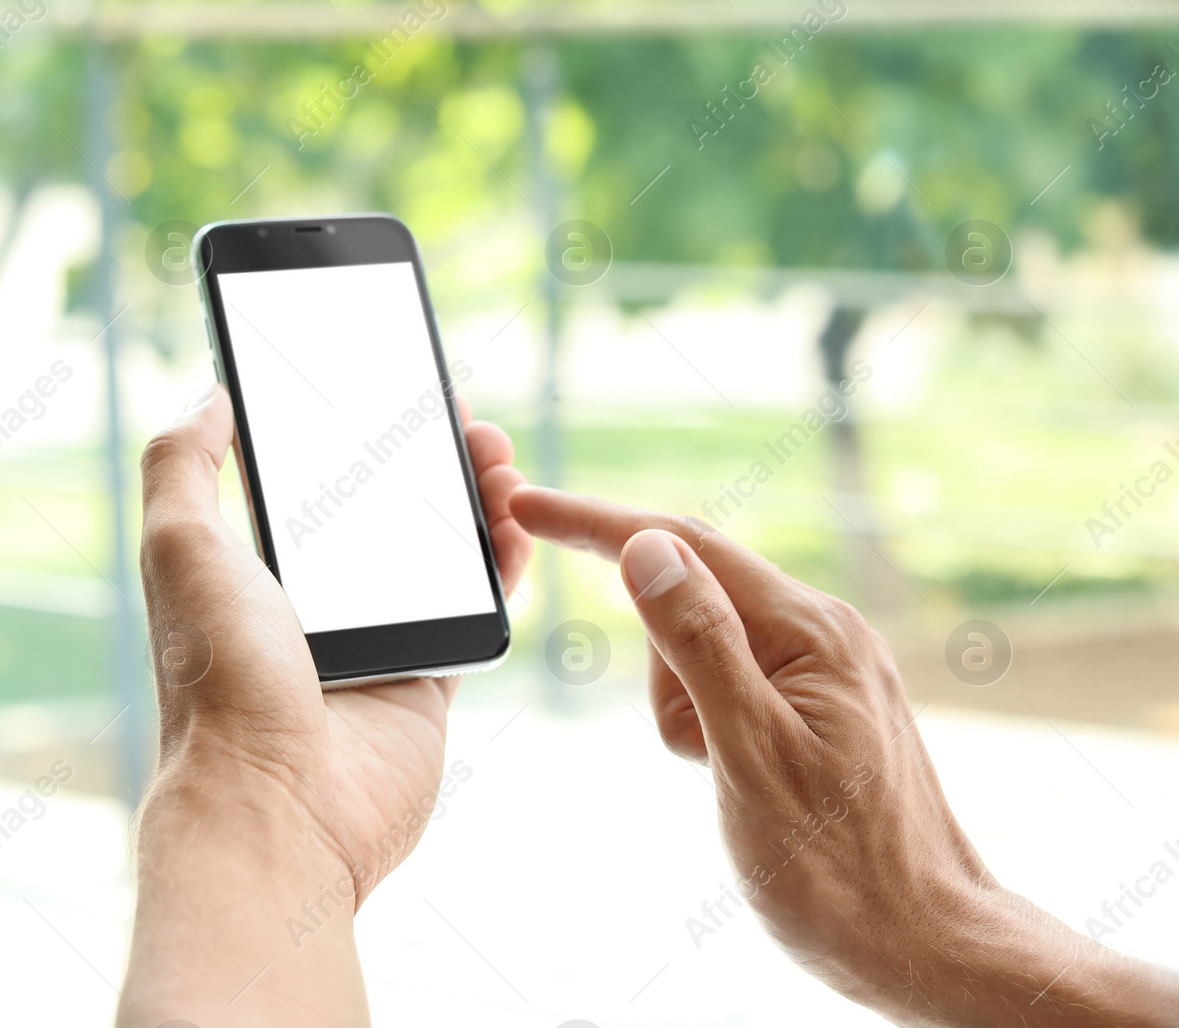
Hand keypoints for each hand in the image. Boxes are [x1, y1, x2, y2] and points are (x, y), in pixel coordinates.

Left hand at [120, 386, 529, 1025]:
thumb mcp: (179, 546)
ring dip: (472, 497)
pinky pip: (475, 609)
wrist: (276, 803)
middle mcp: (315, 603)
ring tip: (495, 454)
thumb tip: (210, 397)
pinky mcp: (426, 680)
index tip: (391, 384)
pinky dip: (502, 563)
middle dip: (426, 455)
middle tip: (461, 414)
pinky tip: (515, 521)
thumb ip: (182, 463)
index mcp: (253, 569)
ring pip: (438, 551)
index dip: (352, 430)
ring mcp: (374, 640)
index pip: (313, 480)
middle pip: (385, 508)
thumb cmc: (218, 676)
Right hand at [510, 486, 1178, 1027]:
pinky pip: (727, 686)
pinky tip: (740, 780)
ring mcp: (824, 669)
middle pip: (691, 598)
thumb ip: (697, 644)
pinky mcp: (816, 706)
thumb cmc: (840, 869)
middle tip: (696, 752)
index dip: (595, 522)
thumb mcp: (750, 752)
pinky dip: (706, 725)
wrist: (926, 946)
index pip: (684, 543)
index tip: (523, 505)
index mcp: (811, 629)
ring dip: (684, 709)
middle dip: (662, 669)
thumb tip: (643, 547)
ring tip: (725, 777)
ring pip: (702, 650)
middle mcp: (823, 632)